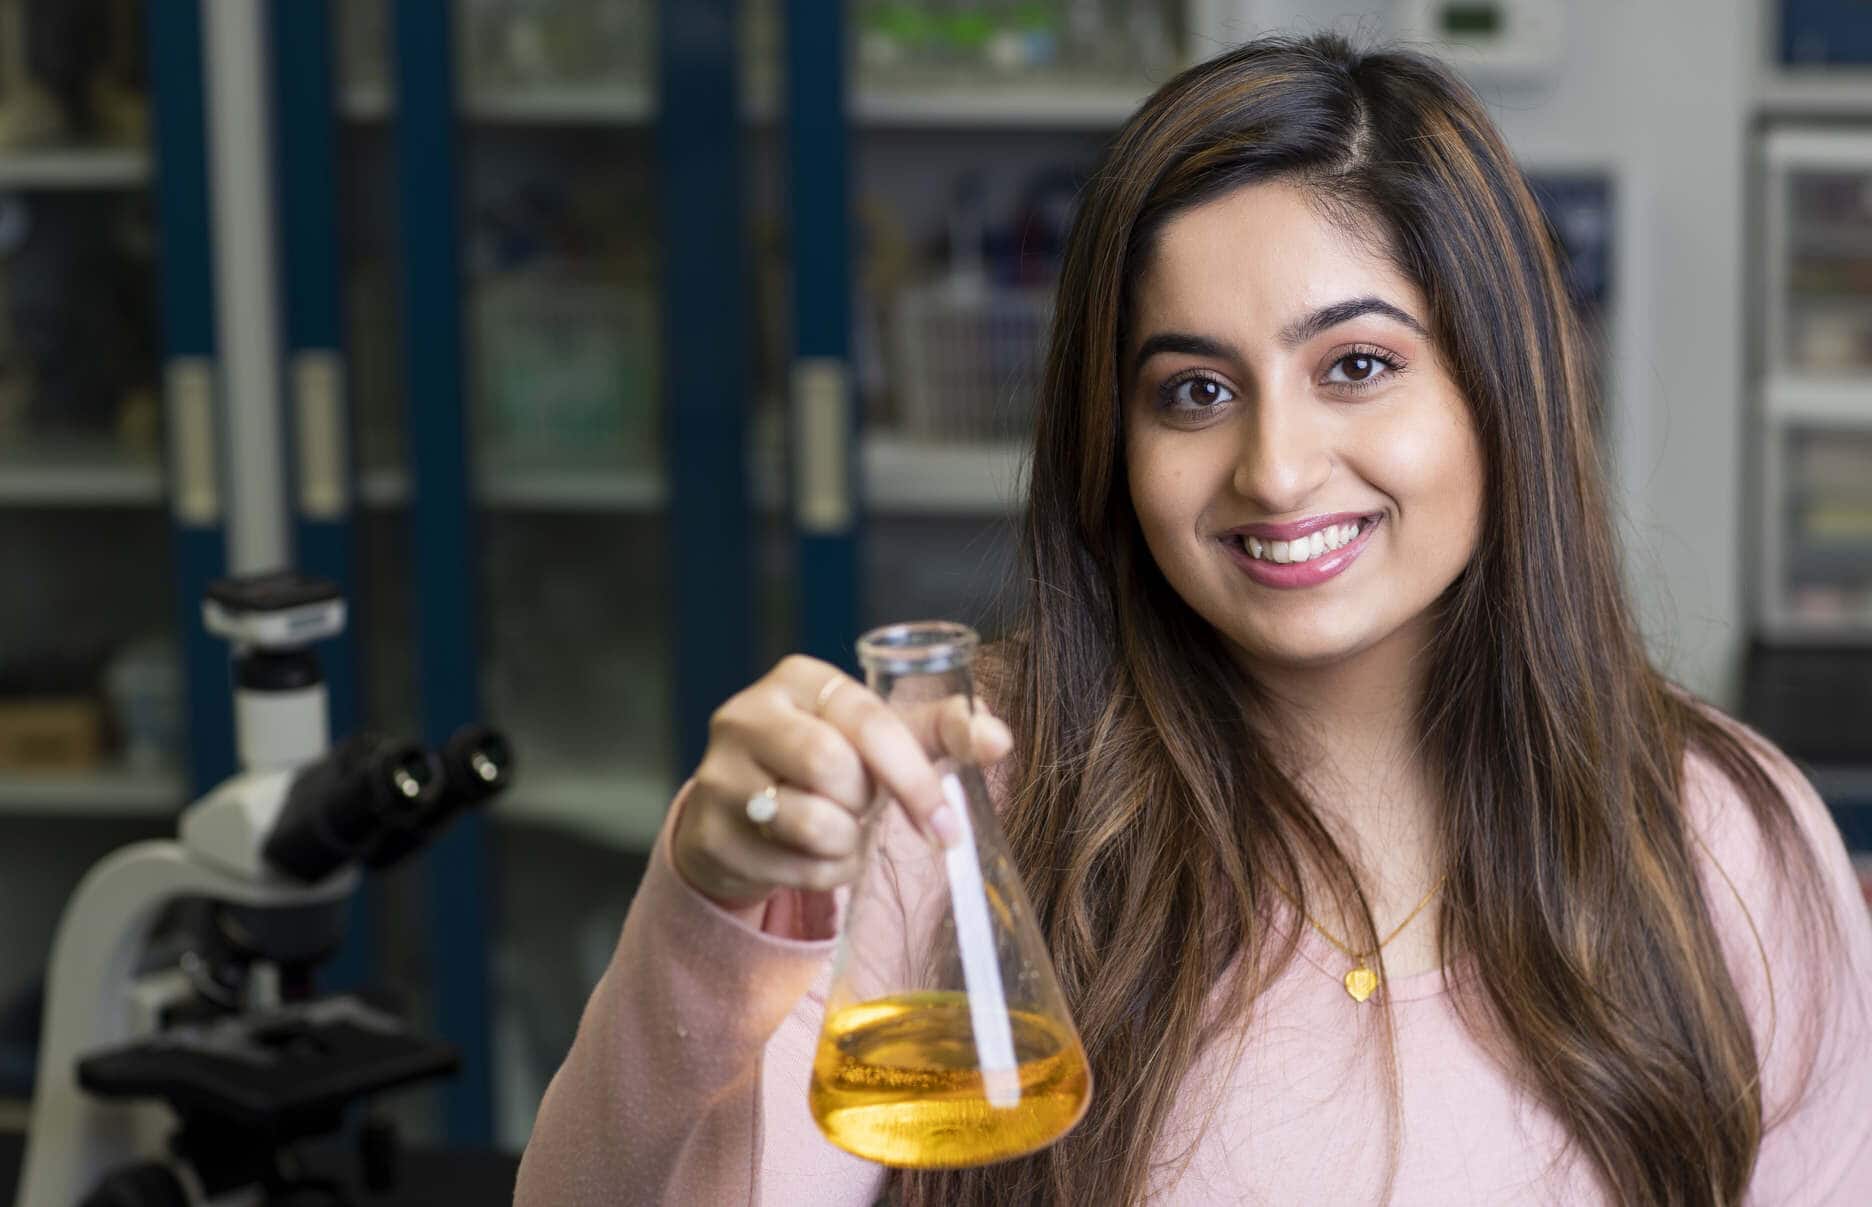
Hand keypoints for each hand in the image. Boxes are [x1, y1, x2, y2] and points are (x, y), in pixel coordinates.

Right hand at [669, 654, 1013, 913]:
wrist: (741, 814)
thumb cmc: (826, 764)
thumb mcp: (881, 739)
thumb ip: (941, 733)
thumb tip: (1000, 738)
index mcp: (796, 679)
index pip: (869, 723)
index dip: (915, 779)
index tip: (947, 826)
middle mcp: (746, 716)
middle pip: (836, 771)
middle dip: (866, 804)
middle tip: (860, 806)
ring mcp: (718, 777)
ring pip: (815, 824)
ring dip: (847, 843)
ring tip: (836, 829)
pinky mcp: (707, 835)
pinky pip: (794, 869)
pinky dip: (822, 874)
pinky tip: (810, 855)